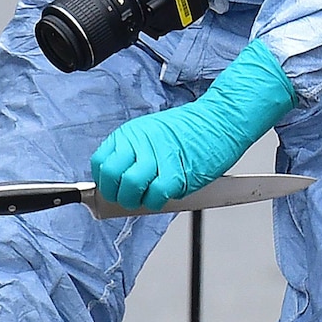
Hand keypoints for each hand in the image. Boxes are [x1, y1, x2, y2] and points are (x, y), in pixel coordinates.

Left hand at [91, 39, 296, 210]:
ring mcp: (157, 157)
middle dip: (117, 195)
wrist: (220, 119)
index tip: (113, 188)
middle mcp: (139, 143)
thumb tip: (118, 182)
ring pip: (130, 188)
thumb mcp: (152, 133)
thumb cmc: (191, 129)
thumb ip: (133, 153)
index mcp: (131, 133)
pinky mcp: (176, 173)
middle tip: (129, 198)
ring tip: (149, 197)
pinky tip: (166, 194)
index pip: (100, 162)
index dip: (104, 181)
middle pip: (111, 177)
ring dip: (137, 201)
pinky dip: (158, 202)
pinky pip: (156, 196)